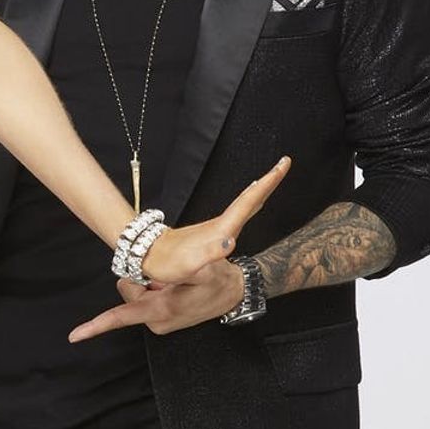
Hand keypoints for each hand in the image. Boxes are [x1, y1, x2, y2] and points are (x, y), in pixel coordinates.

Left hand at [69, 260, 244, 341]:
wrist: (234, 293)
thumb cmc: (219, 281)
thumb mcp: (207, 271)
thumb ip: (189, 266)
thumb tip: (178, 261)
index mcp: (160, 311)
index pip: (121, 318)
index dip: (96, 326)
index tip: (74, 336)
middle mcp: (156, 320)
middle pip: (128, 292)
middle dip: (143, 279)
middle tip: (170, 276)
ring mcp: (160, 321)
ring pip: (138, 292)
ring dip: (152, 283)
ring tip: (178, 282)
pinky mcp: (163, 318)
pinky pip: (148, 296)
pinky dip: (158, 288)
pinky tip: (177, 286)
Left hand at [128, 156, 289, 284]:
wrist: (145, 254)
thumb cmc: (166, 262)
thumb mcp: (186, 264)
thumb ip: (207, 255)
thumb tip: (230, 244)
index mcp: (220, 230)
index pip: (247, 203)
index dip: (266, 184)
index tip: (282, 164)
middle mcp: (220, 225)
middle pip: (248, 199)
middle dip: (268, 182)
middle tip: (283, 164)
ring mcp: (215, 228)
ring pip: (243, 205)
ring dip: (259, 191)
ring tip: (272, 179)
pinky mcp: (211, 234)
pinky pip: (237, 214)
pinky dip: (248, 204)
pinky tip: (249, 206)